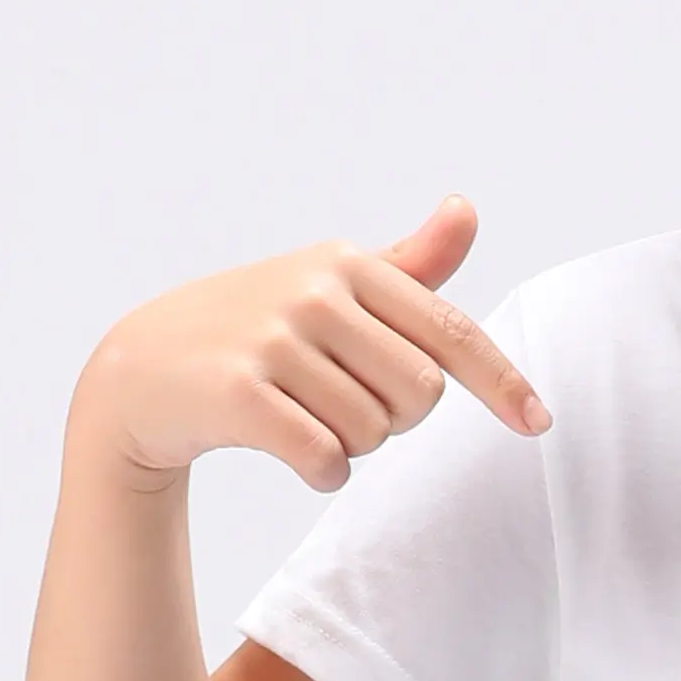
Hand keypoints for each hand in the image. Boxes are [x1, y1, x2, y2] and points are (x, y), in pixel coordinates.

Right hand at [79, 197, 548, 492]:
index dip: (501, 382)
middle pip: (419, 396)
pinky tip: (298, 456)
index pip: (449, 332)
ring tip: (304, 419)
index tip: (539, 424)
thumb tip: (468, 208)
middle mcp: (314, 293)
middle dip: (394, 421)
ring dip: (350, 448)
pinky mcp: (238, 392)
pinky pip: (326, 458)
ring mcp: (273, 339)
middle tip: (342, 405)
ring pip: (372, 433)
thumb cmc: (255, 330)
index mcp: (349, 266)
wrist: (141, 371)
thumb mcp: (330, 287)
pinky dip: (322, 472)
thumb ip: (407, 265)